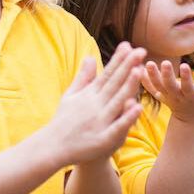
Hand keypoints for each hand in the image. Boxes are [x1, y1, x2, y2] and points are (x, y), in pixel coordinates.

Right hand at [47, 42, 145, 165]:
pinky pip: (117, 127)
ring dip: (128, 86)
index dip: (118, 60)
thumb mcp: (71, 95)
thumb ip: (84, 77)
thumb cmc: (64, 120)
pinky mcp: (102, 139)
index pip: (107, 74)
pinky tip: (137, 107)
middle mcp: (94, 105)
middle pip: (114, 83)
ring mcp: (99, 122)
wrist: (53, 148)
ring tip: (139, 70)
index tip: (128, 45)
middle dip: (128, 67)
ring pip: (117, 101)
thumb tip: (90, 56)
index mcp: (89, 95)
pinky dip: (126, 118)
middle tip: (140, 51)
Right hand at [141, 60, 193, 124]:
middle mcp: (177, 96)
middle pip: (171, 87)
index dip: (153, 75)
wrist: (192, 119)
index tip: (149, 63)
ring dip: (186, 77)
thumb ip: (149, 83)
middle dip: (168, 75)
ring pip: (188, 88)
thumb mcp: (161, 94)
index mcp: (166, 94)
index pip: (157, 85)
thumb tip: (136, 69)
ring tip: (184, 65)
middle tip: (165, 63)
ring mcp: (191, 97)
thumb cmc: (174, 100)